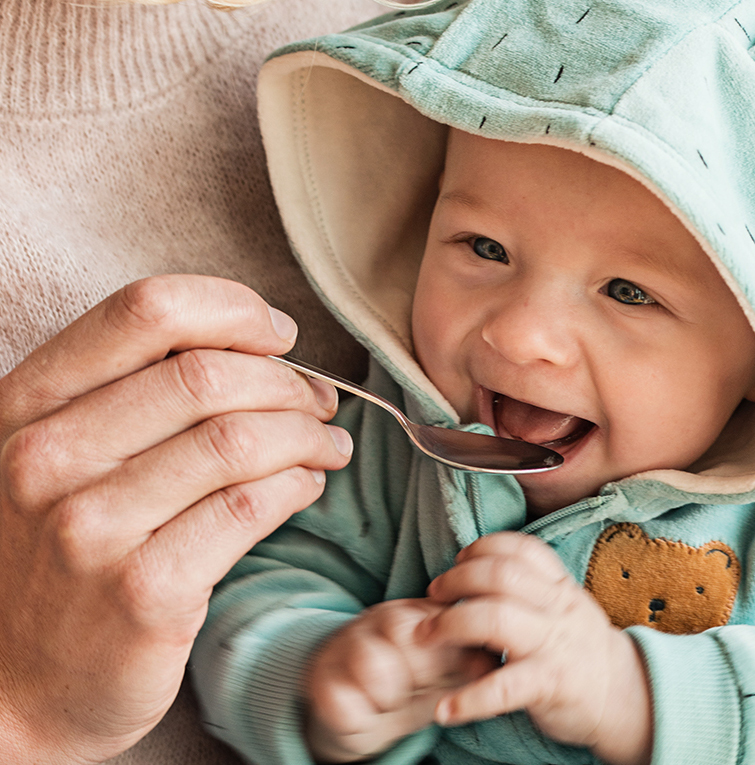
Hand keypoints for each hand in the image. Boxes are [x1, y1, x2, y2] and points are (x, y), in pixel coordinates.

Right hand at [0, 276, 353, 763]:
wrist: (15, 686)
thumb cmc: (57, 555)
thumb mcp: (62, 456)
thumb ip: (133, 392)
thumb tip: (261, 343)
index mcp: (27, 403)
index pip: (146, 310)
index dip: (235, 311)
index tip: (280, 337)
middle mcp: (48, 457)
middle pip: (208, 375)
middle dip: (288, 383)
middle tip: (319, 405)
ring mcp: (92, 526)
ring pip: (240, 440)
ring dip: (307, 435)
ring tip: (327, 445)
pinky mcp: (144, 589)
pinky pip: (251, 508)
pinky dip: (298, 486)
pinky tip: (307, 486)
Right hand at [305, 599, 496, 762]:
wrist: (355, 705)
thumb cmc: (412, 684)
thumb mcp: (448, 670)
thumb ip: (472, 662)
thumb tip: (494, 661)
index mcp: (418, 612)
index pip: (441, 614)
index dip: (450, 651)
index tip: (448, 672)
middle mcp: (379, 620)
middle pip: (402, 630)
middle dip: (418, 670)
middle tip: (416, 687)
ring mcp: (345, 646)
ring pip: (370, 662)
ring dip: (387, 694)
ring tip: (390, 701)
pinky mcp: (318, 680)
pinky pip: (340, 699)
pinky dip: (357, 715)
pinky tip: (364, 713)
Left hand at [419, 532, 652, 764]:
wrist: (627, 697)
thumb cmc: (581, 650)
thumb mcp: (566, 607)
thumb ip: (533, 588)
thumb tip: (479, 569)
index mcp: (560, 587)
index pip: (521, 549)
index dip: (483, 548)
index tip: (459, 561)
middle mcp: (558, 609)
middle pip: (501, 576)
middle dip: (457, 580)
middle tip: (433, 596)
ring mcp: (554, 645)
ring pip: (496, 618)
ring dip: (450, 624)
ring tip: (425, 637)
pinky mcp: (550, 684)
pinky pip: (503, 687)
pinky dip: (469, 699)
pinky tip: (446, 709)